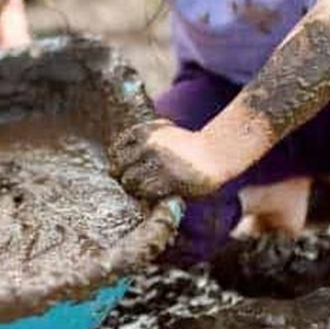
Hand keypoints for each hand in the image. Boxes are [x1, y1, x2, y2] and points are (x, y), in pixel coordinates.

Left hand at [107, 118, 223, 200]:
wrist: (214, 154)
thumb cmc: (187, 145)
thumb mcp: (162, 131)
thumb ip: (141, 139)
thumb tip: (117, 152)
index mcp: (144, 132)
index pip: (116, 149)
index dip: (118, 161)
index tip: (124, 168)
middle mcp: (148, 145)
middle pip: (118, 167)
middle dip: (123, 176)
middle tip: (132, 182)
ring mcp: (157, 163)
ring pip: (129, 182)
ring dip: (135, 189)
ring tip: (144, 190)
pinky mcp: (168, 180)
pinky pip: (146, 193)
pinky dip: (147, 196)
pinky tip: (155, 195)